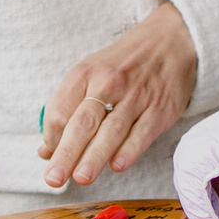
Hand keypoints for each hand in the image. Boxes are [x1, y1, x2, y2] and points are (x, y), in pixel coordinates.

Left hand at [39, 0, 198, 187]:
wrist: (171, 40)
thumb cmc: (124, 64)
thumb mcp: (90, 75)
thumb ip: (68, 110)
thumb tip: (47, 151)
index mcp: (84, 75)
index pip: (59, 111)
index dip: (51, 138)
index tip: (50, 156)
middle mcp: (108, 83)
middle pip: (82, 123)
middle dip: (66, 153)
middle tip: (54, 178)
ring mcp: (136, 97)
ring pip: (111, 131)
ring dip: (95, 157)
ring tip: (81, 178)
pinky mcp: (160, 109)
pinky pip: (142, 132)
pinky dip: (129, 150)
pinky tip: (117, 165)